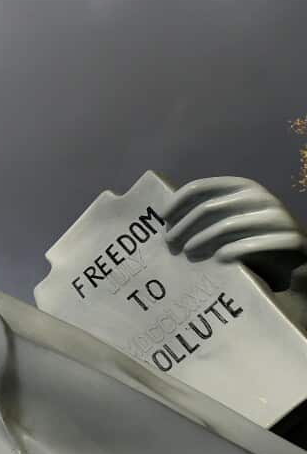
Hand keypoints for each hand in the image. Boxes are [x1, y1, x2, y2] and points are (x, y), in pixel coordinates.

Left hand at [162, 176, 305, 290]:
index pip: (200, 188)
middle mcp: (261, 197)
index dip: (176, 203)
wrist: (295, 266)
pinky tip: (218, 260)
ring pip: (228, 226)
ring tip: (187, 254)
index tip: (161, 220)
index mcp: (242, 187)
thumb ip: (207, 217)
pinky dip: (233, 251)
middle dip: (184, 227)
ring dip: (202, 241)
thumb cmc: (252, 243)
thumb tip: (164, 221)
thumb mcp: (228, 224)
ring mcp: (279, 217)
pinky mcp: (292, 239)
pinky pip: (255, 244)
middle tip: (169, 244)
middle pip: (209, 208)